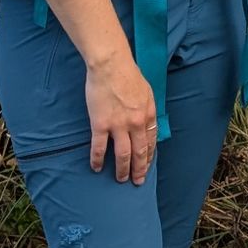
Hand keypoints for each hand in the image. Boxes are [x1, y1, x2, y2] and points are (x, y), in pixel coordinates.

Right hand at [86, 55, 157, 183]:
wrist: (112, 66)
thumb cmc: (129, 75)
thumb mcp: (147, 93)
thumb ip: (147, 110)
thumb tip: (147, 124)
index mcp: (148, 114)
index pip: (150, 142)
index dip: (149, 156)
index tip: (147, 166)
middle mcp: (136, 123)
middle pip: (139, 152)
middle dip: (139, 169)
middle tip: (137, 182)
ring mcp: (118, 125)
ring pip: (122, 155)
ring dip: (122, 170)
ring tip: (121, 179)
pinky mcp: (100, 124)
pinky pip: (99, 148)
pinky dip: (97, 160)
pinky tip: (97, 168)